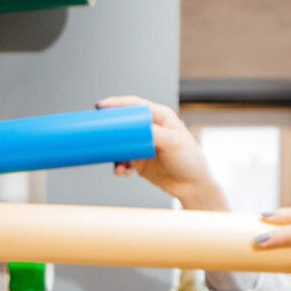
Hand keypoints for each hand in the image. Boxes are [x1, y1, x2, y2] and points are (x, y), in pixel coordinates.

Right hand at [97, 95, 226, 209]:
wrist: (192, 186)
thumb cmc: (190, 161)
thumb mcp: (173, 143)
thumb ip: (155, 133)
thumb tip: (135, 128)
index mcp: (160, 117)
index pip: (135, 105)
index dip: (117, 104)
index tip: (101, 107)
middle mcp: (150, 128)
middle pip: (124, 122)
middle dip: (110, 128)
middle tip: (97, 132)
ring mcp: (143, 145)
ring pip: (120, 144)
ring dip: (114, 153)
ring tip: (118, 164)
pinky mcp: (139, 161)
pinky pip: (122, 160)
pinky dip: (119, 166)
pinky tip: (122, 172)